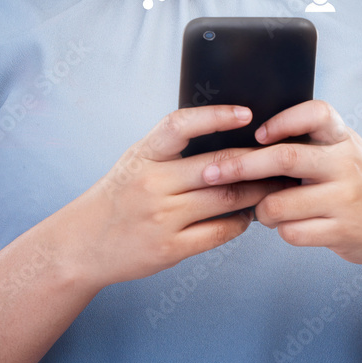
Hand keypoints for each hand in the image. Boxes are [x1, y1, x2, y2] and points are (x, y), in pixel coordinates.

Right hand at [71, 105, 295, 288]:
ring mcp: (162, 218)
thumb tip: (225, 133)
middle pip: (217, 167)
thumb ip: (171, 149)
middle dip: (255, 162)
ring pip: (224, 199)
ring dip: (255, 192)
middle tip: (280, 157)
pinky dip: (239, 222)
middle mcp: (152, 184)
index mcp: (142, 155)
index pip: (180, 125)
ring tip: (273, 185)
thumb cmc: (118, 196)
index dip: (215, 116)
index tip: (246, 113)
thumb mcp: (135, 161)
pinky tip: (248, 215)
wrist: (82, 244)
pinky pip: (218, 232)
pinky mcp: (169, 249)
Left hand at [199, 100, 361, 267]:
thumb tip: (244, 137)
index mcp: (343, 137)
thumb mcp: (342, 151)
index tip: (257, 134)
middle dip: (241, 166)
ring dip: (261, 209)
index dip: (283, 120)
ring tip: (264, 208)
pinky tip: (288, 226)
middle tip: (211, 172)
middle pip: (286, 158)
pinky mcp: (343, 231)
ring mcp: (346, 198)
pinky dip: (281, 230)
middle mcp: (347, 163)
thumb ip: (308, 141)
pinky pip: (292, 232)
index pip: (316, 112)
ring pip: (280, 203)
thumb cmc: (354, 182)